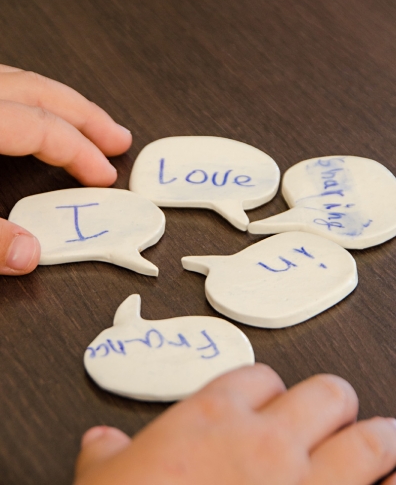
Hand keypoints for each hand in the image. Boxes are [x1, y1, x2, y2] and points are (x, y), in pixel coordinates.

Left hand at [0, 64, 131, 274]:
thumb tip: (28, 255)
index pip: (44, 128)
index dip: (80, 152)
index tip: (104, 176)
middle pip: (42, 92)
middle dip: (87, 116)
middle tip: (119, 138)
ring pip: (22, 80)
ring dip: (60, 102)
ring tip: (86, 122)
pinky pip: (4, 85)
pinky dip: (30, 100)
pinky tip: (31, 116)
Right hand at [74, 364, 395, 484]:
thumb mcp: (104, 483)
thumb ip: (107, 455)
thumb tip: (100, 444)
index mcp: (212, 418)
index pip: (257, 378)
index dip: (265, 389)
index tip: (266, 402)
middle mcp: (266, 442)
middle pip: (323, 393)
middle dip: (332, 403)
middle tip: (333, 415)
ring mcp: (305, 484)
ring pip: (368, 440)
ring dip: (380, 440)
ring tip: (385, 441)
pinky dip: (392, 483)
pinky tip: (394, 481)